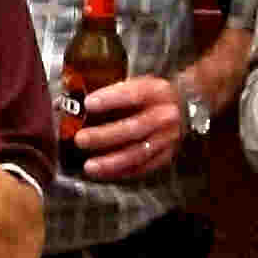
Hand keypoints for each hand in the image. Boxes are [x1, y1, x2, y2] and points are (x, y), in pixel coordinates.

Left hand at [69, 75, 186, 181]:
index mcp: (156, 92)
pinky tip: (103, 174)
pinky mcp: (166, 156)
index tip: (87, 103)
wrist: (187, 105)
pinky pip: (143, 168)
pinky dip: (121, 172)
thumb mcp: (140, 83)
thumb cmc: (152, 94)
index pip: (134, 94)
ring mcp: (167, 139)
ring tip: (89, 166)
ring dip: (111, 162)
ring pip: (138, 153)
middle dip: (104, 136)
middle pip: (133, 128)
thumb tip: (70, 100)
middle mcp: (165, 116)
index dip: (110, 99)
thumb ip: (113, 91)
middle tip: (80, 140)